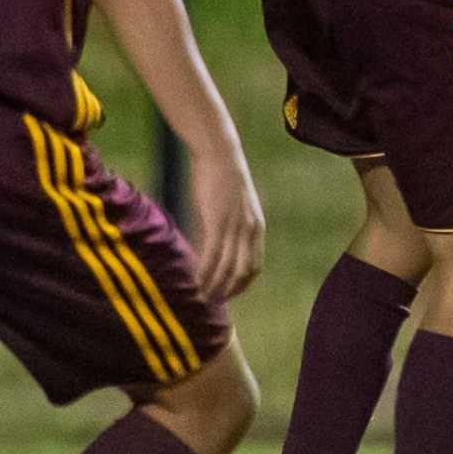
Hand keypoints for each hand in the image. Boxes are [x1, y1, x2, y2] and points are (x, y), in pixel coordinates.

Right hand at [190, 150, 264, 302]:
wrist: (218, 152)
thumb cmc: (222, 175)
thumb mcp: (234, 204)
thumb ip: (232, 224)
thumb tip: (219, 238)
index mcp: (257, 226)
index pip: (255, 265)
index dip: (243, 284)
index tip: (230, 293)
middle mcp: (250, 229)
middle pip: (243, 272)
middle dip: (229, 290)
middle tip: (213, 301)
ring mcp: (235, 226)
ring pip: (227, 267)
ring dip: (215, 285)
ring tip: (201, 296)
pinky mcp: (217, 221)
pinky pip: (212, 254)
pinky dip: (205, 271)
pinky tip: (195, 279)